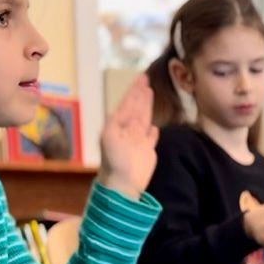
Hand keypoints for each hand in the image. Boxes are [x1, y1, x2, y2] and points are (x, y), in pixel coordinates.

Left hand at [99, 74, 158, 198]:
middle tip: (145, 79)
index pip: (127, 103)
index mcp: (118, 125)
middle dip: (140, 94)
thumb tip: (130, 105)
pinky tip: (154, 127)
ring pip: (144, 118)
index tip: (141, 79)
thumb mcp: (109, 135)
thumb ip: (118, 119)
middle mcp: (129, 130)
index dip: (134, 91)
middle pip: (136, 107)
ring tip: (150, 93)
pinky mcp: (148, 152)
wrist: (122, 184)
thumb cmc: (114, 160)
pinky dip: (153, 132)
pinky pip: (151, 138)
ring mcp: (138, 140)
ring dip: (147, 106)